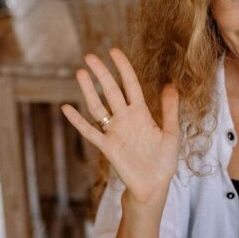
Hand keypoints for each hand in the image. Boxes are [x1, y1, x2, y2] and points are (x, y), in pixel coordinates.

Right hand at [61, 48, 180, 206]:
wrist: (154, 186)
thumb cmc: (164, 161)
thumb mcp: (171, 133)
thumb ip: (170, 110)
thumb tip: (171, 85)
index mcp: (142, 113)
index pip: (130, 85)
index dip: (123, 68)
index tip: (114, 51)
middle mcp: (126, 119)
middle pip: (111, 91)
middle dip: (101, 74)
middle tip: (90, 56)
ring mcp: (115, 132)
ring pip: (98, 107)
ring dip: (89, 91)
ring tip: (79, 73)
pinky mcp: (107, 147)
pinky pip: (90, 132)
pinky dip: (78, 121)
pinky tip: (67, 108)